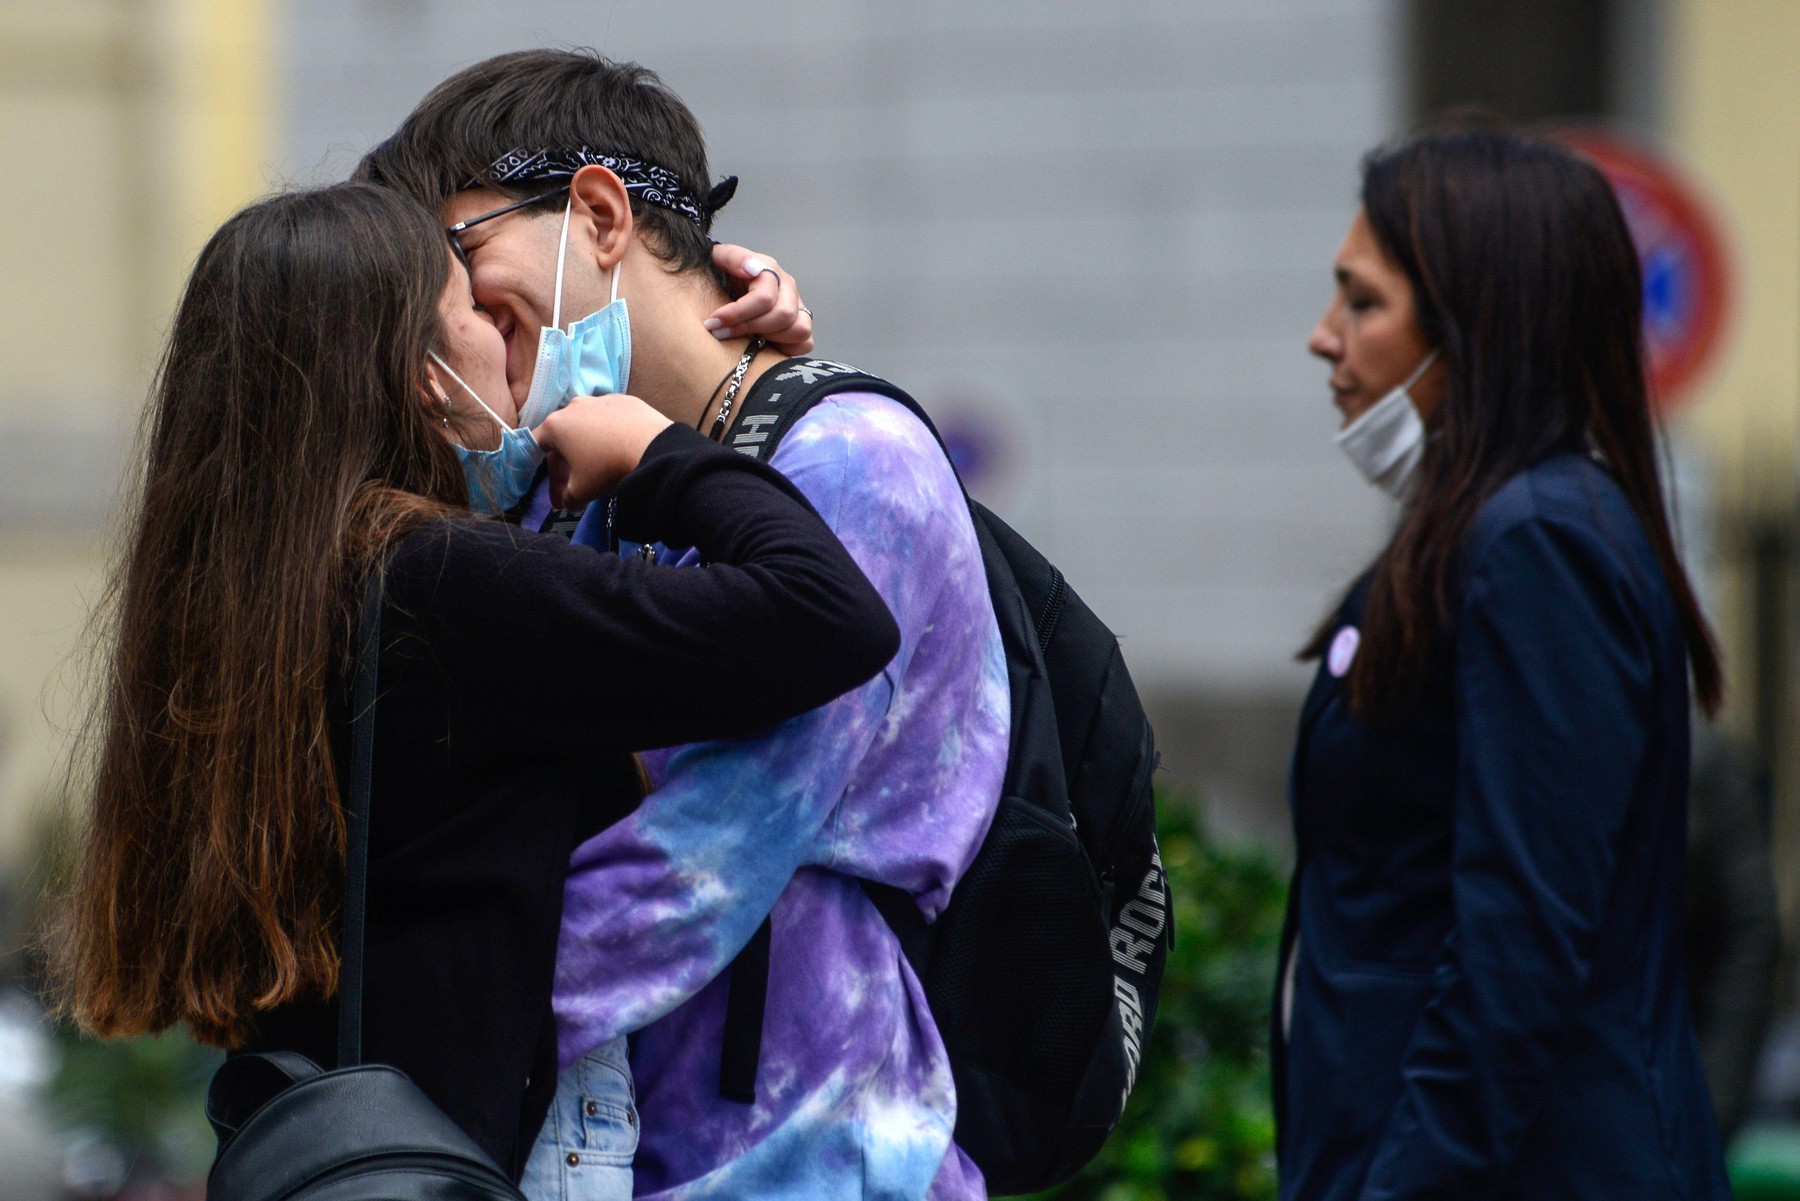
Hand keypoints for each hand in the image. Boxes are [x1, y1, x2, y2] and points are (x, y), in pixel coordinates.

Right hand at [533, 394, 673, 507]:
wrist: (653, 448)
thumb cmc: (607, 468)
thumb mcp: (581, 491)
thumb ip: (567, 498)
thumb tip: (568, 501)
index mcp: (555, 425)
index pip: (537, 448)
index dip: (549, 476)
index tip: (559, 497)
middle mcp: (574, 406)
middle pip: (564, 437)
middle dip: (568, 465)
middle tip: (578, 488)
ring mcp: (601, 399)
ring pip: (588, 426)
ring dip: (590, 447)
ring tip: (602, 467)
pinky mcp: (625, 400)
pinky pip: (612, 419)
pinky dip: (613, 434)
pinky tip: (622, 449)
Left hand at [706, 245, 813, 354]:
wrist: (727, 286)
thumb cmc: (722, 275)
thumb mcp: (719, 259)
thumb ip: (732, 258)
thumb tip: (752, 269)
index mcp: (770, 270)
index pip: (764, 297)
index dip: (737, 314)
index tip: (713, 322)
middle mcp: (788, 287)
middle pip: (783, 315)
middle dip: (750, 328)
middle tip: (722, 333)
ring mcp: (798, 307)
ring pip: (800, 330)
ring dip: (771, 339)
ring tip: (746, 339)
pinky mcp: (801, 325)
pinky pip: (806, 343)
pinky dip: (788, 349)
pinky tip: (765, 346)